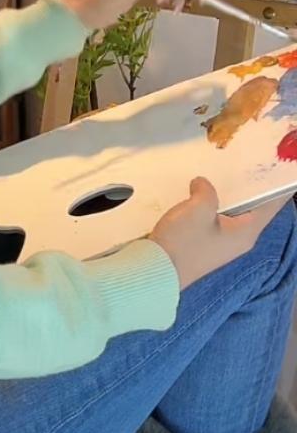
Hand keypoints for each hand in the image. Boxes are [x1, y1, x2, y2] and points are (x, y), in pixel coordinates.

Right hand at [151, 177, 291, 289]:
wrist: (156, 271)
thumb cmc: (184, 241)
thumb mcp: (199, 208)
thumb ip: (207, 190)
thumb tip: (202, 185)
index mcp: (246, 232)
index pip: (271, 206)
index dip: (276, 187)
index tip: (276, 167)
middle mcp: (239, 240)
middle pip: (252, 208)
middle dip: (250, 186)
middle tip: (246, 160)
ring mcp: (222, 244)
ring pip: (233, 213)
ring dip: (229, 195)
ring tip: (223, 170)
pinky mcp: (205, 245)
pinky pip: (217, 220)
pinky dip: (214, 205)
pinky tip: (200, 192)